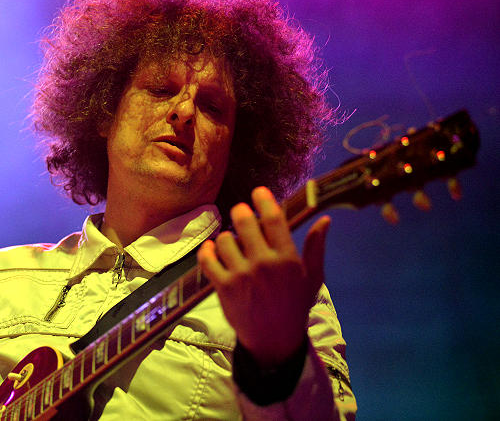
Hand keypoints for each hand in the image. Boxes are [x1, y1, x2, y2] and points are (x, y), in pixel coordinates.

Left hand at [198, 186, 329, 367]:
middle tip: (241, 213)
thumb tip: (325, 219)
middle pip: (244, 223)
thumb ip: (316, 247)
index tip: (258, 191)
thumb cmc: (294, 306)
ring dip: (226, 237)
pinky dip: (207, 251)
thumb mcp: (312, 278)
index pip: (274, 219)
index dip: (264, 200)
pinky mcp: (223, 287)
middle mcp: (263, 264)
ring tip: (232, 243)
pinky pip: (208, 260)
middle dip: (241, 212)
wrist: (274, 340)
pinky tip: (212, 250)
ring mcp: (241, 275)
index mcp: (287, 259)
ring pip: (224, 239)